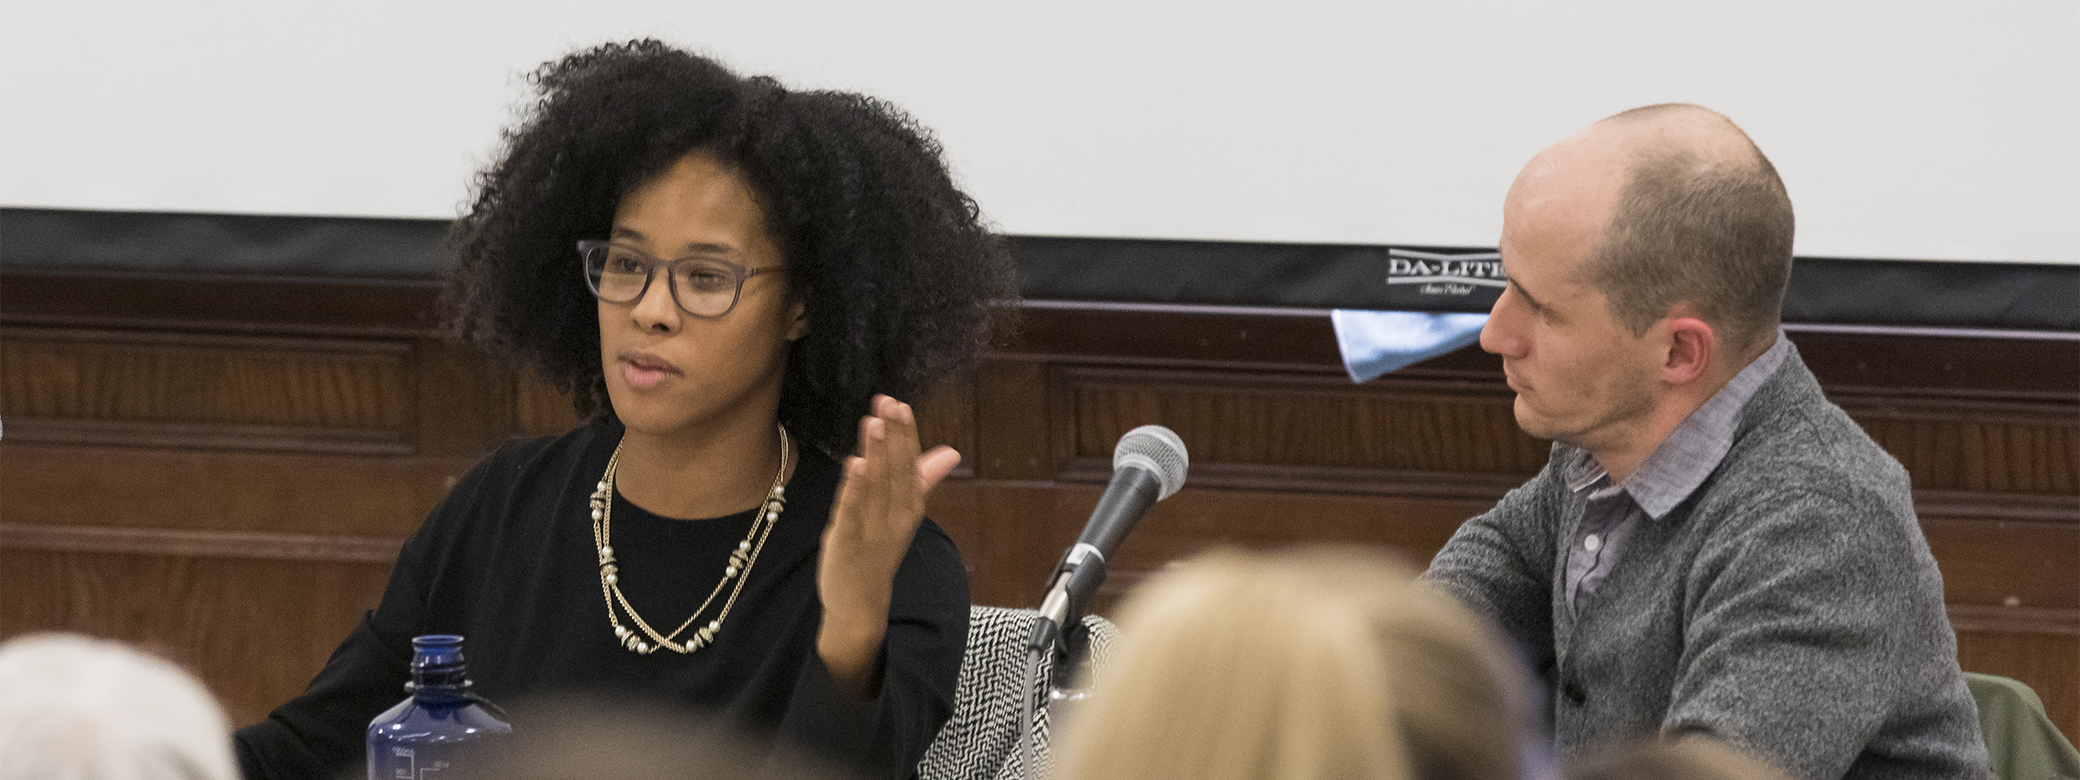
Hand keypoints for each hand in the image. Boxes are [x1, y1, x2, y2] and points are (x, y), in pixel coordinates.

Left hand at [817, 395, 959, 698]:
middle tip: (888, 403)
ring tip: (874, 423)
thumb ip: (924, 479)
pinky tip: (854, 463)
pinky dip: (854, 489)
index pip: (912, 465)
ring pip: (876, 487)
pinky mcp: (847, 542)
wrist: (861, 603)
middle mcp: (896, 518)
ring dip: (876, 454)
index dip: (906, 435)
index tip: (900, 405)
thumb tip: (951, 451)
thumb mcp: (904, 513)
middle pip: (896, 471)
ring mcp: (872, 531)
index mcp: (910, 507)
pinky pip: (852, 512)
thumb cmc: (879, 550)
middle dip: (893, 436)